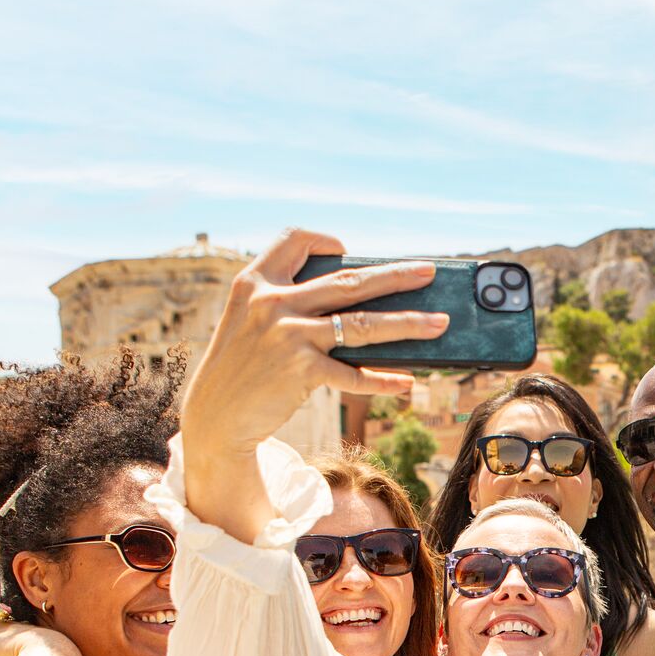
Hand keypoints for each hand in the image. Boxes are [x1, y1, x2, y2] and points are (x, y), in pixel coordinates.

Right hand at [178, 229, 445, 454]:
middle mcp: (271, 302)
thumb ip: (289, 303)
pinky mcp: (299, 371)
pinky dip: (383, 380)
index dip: (325, 241)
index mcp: (256, 281)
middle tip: (429, 273)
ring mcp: (287, 335)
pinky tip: (406, 383)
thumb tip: (361, 305)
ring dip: (407, 324)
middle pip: (347, 281)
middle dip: (395, 276)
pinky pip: (352, 374)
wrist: (215, 415)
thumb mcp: (250, 321)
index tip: (347, 248)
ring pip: (361, 325)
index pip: (295, 240)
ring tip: (439, 323)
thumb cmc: (242, 366)